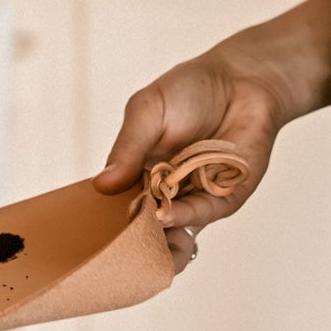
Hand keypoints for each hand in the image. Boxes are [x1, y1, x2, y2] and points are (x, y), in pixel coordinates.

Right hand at [92, 38, 293, 276]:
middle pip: (146, 229)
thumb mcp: (147, 110)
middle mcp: (168, 192)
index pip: (119, 207)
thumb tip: (101, 186)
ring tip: (140, 243)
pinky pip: (204, 213)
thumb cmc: (188, 90)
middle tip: (113, 253)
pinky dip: (185, 216)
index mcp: (142, 174)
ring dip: (158, 241)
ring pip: (175, 233)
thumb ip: (127, 147)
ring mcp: (196, 197)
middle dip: (133, 245)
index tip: (90, 239)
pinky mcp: (225, 197)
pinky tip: (166, 215)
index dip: (108, 225)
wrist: (239, 78)